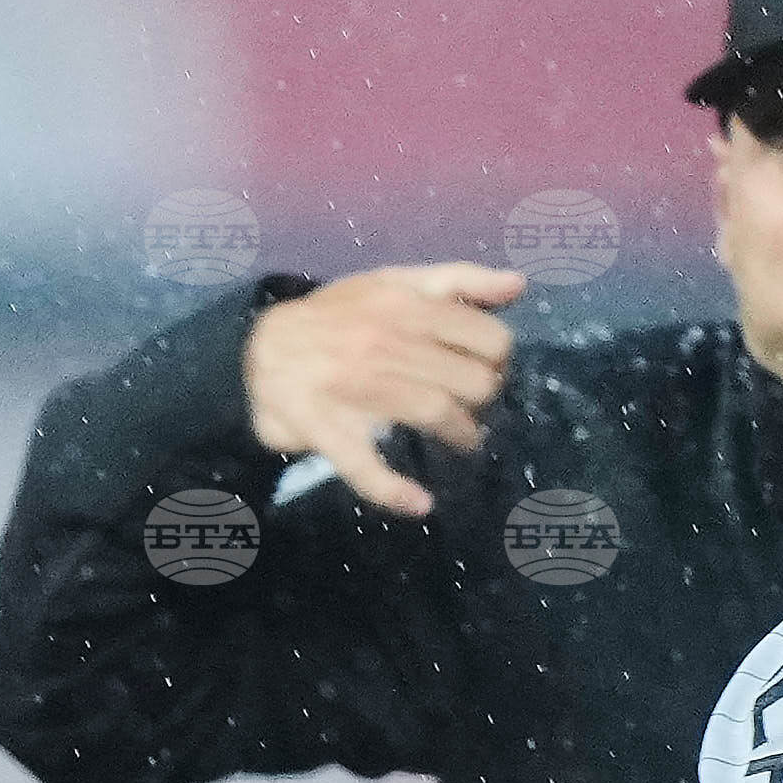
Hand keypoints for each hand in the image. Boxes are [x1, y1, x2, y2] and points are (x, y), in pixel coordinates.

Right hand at [244, 262, 522, 518]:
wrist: (264, 347)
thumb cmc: (340, 317)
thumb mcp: (395, 283)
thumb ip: (458, 280)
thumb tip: (517, 283)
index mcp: (404, 305)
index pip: (487, 339)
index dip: (496, 359)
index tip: (483, 367)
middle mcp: (383, 342)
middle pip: (473, 382)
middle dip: (481, 398)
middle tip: (468, 401)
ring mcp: (354, 386)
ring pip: (438, 414)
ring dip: (462, 435)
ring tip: (461, 437)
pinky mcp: (327, 429)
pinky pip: (364, 466)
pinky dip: (394, 490)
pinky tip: (418, 502)